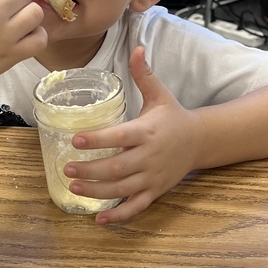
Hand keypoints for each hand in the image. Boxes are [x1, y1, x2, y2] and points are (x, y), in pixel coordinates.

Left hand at [63, 46, 204, 223]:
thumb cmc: (173, 116)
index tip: (75, 140)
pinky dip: (119, 216)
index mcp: (147, 131)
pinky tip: (99, 219)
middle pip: (118, 167)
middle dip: (91, 170)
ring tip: (74, 188)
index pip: (120, 136)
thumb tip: (135, 47)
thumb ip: (143, 74)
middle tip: (67, 169)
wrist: (200, 141)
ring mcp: (153, 177)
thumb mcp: (160, 94)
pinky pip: (136, 207)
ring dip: (97, 191)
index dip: (98, 140)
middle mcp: (149, 156)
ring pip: (122, 189)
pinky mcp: (155, 191)